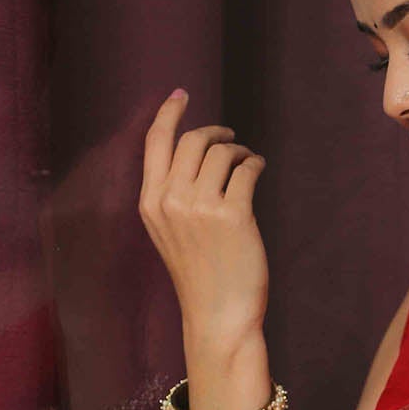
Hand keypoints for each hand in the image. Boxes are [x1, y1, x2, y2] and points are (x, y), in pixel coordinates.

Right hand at [138, 89, 268, 354]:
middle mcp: (171, 200)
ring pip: (221, 152)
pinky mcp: (233, 215)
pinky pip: (246, 170)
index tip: (181, 94)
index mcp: (150, 202)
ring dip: (239, 150)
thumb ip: (172, 197)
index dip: (169, 113)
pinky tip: (258, 169)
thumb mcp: (168, 234)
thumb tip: (194, 158)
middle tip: (230, 139)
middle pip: (193, 141)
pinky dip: (255, 163)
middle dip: (215, 133)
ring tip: (247, 161)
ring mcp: (201, 207)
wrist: (217, 315)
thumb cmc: (199, 277)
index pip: (156, 143)